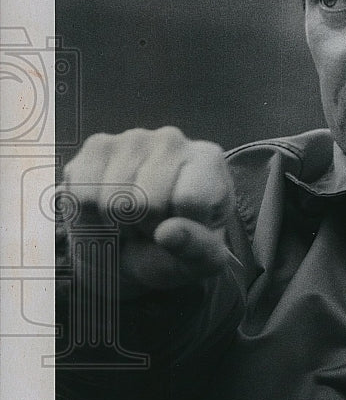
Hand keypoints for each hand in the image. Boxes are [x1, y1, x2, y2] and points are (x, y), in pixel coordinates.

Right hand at [59, 126, 235, 297]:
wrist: (137, 245)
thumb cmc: (177, 248)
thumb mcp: (200, 260)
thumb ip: (196, 249)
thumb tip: (167, 233)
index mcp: (208, 160)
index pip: (190, 200)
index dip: (180, 231)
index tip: (181, 232)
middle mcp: (172, 140)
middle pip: (147, 202)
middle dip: (144, 230)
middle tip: (150, 230)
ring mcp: (131, 139)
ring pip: (113, 200)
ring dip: (117, 227)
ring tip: (131, 223)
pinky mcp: (96, 147)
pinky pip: (83, 195)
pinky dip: (90, 219)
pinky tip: (107, 214)